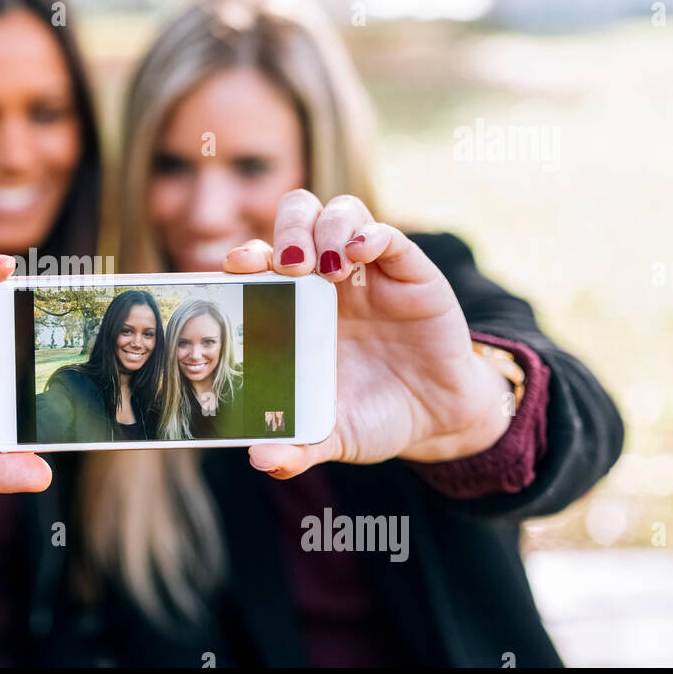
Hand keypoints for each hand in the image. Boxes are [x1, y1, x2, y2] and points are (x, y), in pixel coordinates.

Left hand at [223, 190, 513, 478]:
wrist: (438, 419)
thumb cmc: (374, 416)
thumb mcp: (333, 435)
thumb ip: (297, 448)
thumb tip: (260, 461)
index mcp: (295, 307)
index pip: (262, 260)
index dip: (246, 255)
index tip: (234, 267)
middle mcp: (328, 279)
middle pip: (297, 217)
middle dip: (287, 229)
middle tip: (290, 265)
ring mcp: (370, 270)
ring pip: (340, 212)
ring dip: (325, 229)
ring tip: (326, 266)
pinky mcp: (411, 272)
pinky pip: (388, 235)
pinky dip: (371, 233)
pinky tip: (361, 253)